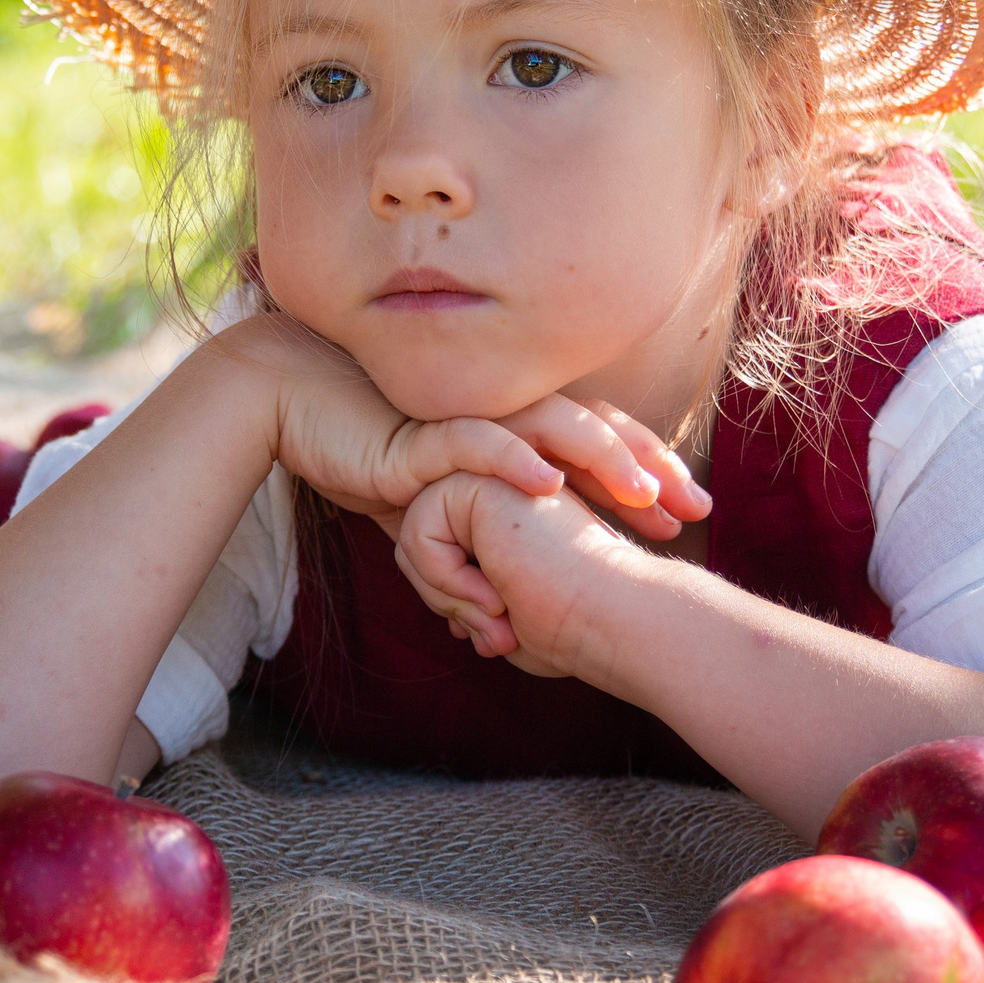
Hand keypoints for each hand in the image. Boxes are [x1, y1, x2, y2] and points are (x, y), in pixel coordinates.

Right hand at [205, 313, 690, 530]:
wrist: (290, 405)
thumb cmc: (365, 450)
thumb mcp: (441, 498)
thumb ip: (484, 522)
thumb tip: (520, 577)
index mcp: (512, 421)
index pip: (596, 442)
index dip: (645, 471)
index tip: (690, 512)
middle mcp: (500, 410)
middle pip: (593, 431)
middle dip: (647, 469)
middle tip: (693, 506)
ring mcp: (464, 415)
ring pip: (549, 429)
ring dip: (601, 460)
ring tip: (642, 492)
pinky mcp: (421, 430)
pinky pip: (475, 442)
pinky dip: (514, 460)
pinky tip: (549, 483)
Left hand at [392, 471, 640, 680]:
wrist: (612, 616)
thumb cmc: (574, 627)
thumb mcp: (511, 619)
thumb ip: (479, 605)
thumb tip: (454, 620)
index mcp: (518, 511)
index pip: (447, 557)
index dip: (462, 607)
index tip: (505, 639)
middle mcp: (506, 483)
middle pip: (424, 545)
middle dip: (446, 602)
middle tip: (497, 636)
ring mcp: (495, 471)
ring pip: (415, 539)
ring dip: (447, 596)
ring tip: (500, 613)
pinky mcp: (482, 474)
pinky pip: (419, 532)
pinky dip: (444, 578)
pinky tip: (495, 593)